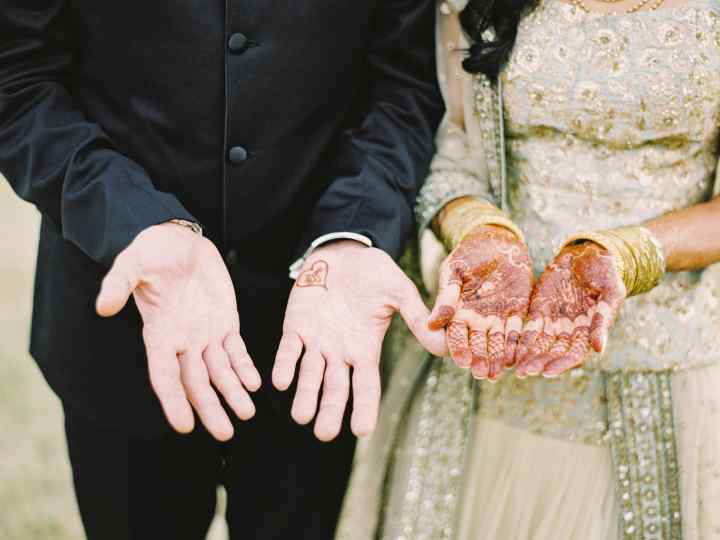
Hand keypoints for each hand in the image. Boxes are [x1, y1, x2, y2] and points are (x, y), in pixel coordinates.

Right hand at [96, 223, 260, 440]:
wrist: (177, 240)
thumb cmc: (151, 252)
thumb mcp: (132, 263)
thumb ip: (119, 284)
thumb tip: (102, 307)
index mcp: (159, 334)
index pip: (165, 376)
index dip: (174, 401)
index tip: (185, 426)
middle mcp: (183, 341)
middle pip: (197, 383)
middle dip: (210, 408)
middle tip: (226, 433)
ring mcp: (206, 334)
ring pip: (220, 372)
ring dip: (233, 393)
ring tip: (247, 414)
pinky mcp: (226, 322)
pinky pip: (236, 351)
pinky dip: (244, 368)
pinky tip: (255, 384)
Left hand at [272, 241, 446, 441]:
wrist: (344, 251)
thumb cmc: (375, 272)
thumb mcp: (399, 292)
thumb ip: (417, 317)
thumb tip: (444, 346)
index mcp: (366, 348)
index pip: (367, 385)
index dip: (364, 407)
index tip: (361, 431)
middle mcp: (340, 352)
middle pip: (335, 388)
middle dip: (330, 411)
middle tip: (324, 434)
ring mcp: (317, 341)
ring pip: (309, 376)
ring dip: (305, 396)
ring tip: (301, 417)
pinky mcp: (296, 327)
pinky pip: (288, 350)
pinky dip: (285, 365)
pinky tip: (281, 381)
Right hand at [428, 225, 532, 380]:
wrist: (495, 241)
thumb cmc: (468, 254)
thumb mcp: (454, 271)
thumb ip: (446, 296)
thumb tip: (433, 323)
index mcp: (458, 312)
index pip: (456, 336)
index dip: (459, 349)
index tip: (461, 361)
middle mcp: (477, 320)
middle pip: (477, 345)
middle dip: (480, 360)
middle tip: (482, 373)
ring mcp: (497, 318)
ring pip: (498, 343)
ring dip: (498, 358)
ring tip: (499, 372)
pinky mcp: (517, 313)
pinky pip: (518, 332)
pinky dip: (519, 345)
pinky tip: (519, 356)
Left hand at [514, 242, 625, 378]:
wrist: (587, 253)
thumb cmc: (605, 272)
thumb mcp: (610, 292)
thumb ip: (603, 320)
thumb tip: (598, 349)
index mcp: (589, 330)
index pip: (573, 354)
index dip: (560, 364)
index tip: (547, 373)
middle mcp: (569, 330)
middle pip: (552, 352)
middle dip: (538, 363)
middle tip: (523, 373)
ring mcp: (553, 321)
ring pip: (538, 344)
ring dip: (527, 356)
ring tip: (514, 368)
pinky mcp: (539, 309)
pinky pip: (529, 328)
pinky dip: (520, 339)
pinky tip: (510, 350)